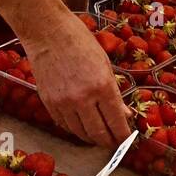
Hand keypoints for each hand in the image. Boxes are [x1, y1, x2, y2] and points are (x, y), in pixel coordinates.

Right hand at [23, 13, 130, 145]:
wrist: (48, 32)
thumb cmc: (80, 41)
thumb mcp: (105, 64)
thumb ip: (114, 93)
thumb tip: (125, 115)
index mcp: (102, 86)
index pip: (116, 122)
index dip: (123, 136)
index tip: (127, 142)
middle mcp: (83, 99)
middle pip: (98, 134)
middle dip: (109, 142)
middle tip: (114, 144)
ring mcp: (63, 103)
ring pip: (80, 133)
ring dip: (91, 138)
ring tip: (98, 136)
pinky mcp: (48, 103)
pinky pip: (64, 125)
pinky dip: (74, 129)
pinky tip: (81, 126)